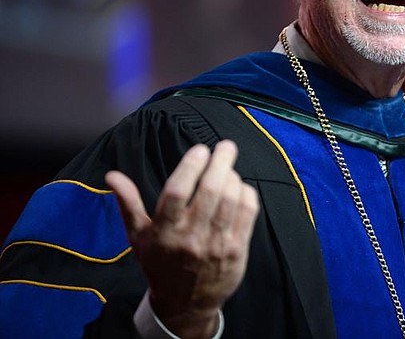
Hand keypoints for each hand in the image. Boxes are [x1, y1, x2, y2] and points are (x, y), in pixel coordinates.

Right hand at [105, 140, 259, 337]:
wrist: (184, 304)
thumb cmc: (160, 263)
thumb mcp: (138, 237)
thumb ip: (128, 203)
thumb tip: (112, 176)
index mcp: (163, 232)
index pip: (176, 191)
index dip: (190, 166)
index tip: (200, 150)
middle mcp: (190, 237)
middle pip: (210, 191)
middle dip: (220, 162)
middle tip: (225, 147)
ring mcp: (215, 244)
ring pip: (231, 200)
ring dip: (233, 176)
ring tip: (229, 167)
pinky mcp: (236, 250)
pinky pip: (247, 213)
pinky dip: (246, 194)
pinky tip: (240, 187)